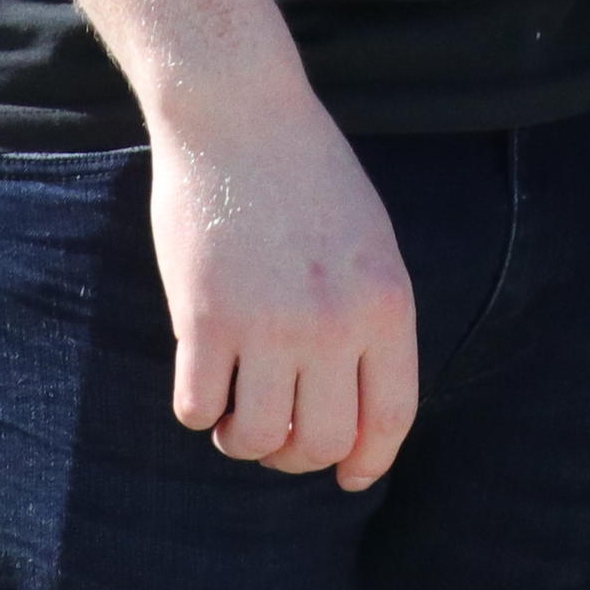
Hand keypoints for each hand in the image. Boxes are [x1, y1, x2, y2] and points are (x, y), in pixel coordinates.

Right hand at [149, 83, 417, 490]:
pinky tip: (203, 381)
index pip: (389, 419)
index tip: (348, 477)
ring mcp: (268, 323)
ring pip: (259, 439)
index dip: (367, 462)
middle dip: (298, 456)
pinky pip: (199, 408)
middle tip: (277, 434)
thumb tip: (358, 411)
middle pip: (322, 442)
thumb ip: (370, 320)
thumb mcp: (370, 243)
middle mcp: (334, 322)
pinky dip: (200, 409)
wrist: (239, 113)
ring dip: (245, 441)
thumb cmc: (307, 175)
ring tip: (238, 414)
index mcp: (387, 302)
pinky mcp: (205, 317)